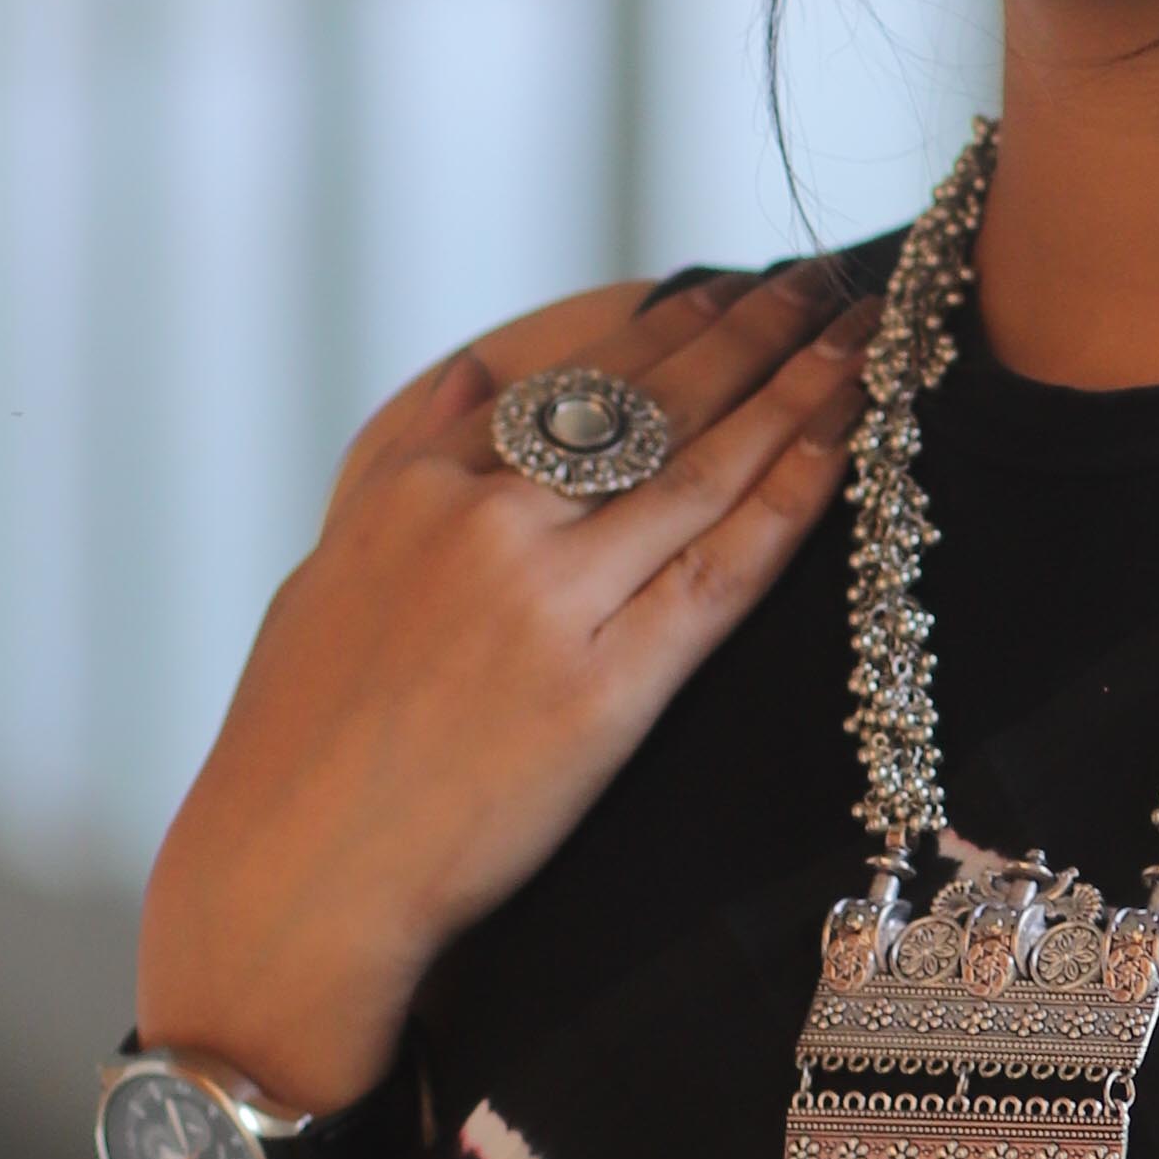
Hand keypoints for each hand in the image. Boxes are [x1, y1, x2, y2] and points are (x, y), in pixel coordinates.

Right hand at [135, 263, 875, 1108]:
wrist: (297, 878)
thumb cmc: (300, 746)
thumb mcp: (327, 571)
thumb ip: (400, 460)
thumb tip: (478, 370)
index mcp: (417, 491)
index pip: (567, 384)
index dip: (662, 329)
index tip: (724, 287)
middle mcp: (486, 527)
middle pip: (647, 405)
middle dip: (747, 334)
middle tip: (818, 280)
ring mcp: (549, 603)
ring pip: (698, 470)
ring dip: (793, 391)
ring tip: (861, 337)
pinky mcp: (603, 691)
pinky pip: (719, 575)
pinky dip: (790, 502)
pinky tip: (845, 446)